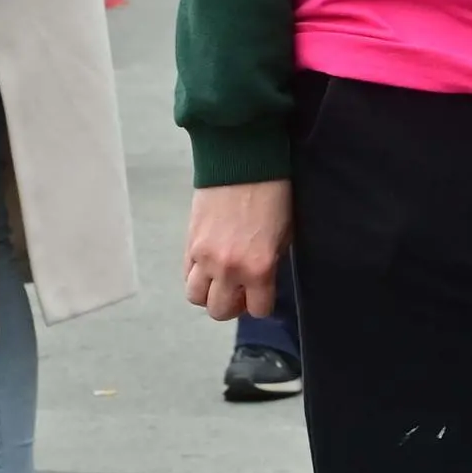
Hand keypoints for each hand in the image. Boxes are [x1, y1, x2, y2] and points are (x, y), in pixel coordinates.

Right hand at [183, 180, 290, 322]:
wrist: (242, 161)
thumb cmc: (272, 192)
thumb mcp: (284, 232)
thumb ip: (271, 262)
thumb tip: (262, 279)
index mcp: (259, 267)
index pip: (258, 309)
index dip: (261, 303)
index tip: (262, 294)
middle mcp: (229, 269)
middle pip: (220, 311)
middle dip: (232, 304)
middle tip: (240, 289)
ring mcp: (205, 258)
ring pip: (196, 298)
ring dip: (209, 293)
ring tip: (221, 278)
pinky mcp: (189, 244)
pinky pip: (186, 275)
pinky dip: (196, 275)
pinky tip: (209, 264)